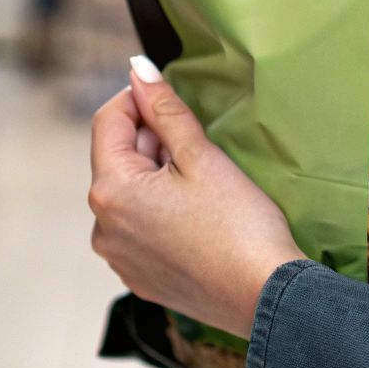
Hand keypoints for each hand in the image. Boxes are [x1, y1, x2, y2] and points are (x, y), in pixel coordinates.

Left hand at [87, 62, 303, 336]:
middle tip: (196, 147)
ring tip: (201, 185)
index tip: (167, 96)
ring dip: (154, 177)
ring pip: (127, 194)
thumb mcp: (201, 156)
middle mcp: (102, 227)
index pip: (107, 122)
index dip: (137, 99)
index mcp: (110, 191)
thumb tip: (138, 69)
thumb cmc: (239, 226)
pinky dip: (158, 212)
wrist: (266, 298)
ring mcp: (118, 257)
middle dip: (150, 142)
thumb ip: (164, 109)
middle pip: (115, 159)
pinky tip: (196, 217)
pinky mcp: (138, 277)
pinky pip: (137, 229)